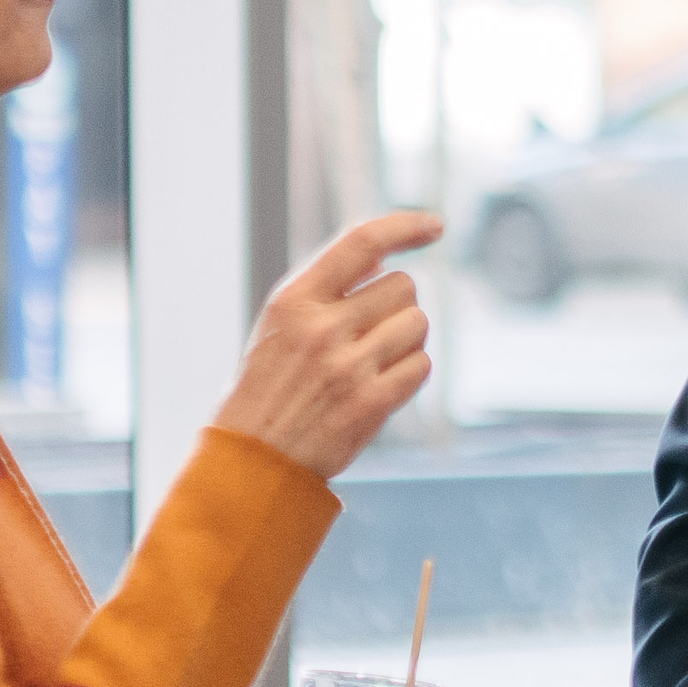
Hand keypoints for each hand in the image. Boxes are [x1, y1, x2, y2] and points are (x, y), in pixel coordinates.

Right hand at [212, 212, 441, 479]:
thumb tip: (383, 256)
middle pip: (403, 285)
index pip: (362, 242)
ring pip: (417, 323)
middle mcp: (322, 329)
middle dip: (397, 304)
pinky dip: (411, 372)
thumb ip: (326, 289)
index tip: (434, 226)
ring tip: (374, 360)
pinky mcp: (371, 404)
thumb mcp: (280, 325)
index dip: (404, 226)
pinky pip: (421, 366)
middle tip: (370, 331)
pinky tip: (381, 384)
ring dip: (407, 337)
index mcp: (294, 300)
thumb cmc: (269, 386)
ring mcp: (349, 367)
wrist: (253, 460)